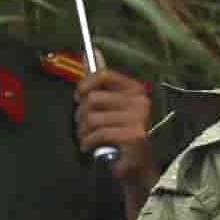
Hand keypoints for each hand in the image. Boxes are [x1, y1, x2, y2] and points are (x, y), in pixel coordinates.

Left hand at [75, 67, 157, 186]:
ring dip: (83, 131)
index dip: (84, 85)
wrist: (137, 167)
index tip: (79, 97)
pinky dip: (89, 142)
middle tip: (84, 126)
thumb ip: (101, 81)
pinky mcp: (134, 135)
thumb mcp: (111, 105)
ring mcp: (139, 119)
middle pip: (93, 98)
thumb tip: (92, 52)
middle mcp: (140, 102)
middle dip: (81, 115)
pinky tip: (91, 146)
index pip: (103, 75)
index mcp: (135, 90)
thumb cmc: (121, 135)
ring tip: (86, 138)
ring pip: (93, 117)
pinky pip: (99, 133)